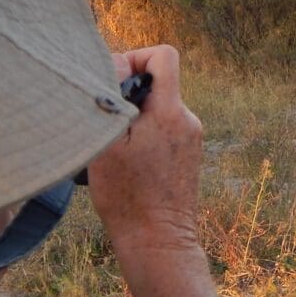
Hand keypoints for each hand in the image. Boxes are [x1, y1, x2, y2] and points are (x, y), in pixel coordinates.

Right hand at [87, 45, 203, 253]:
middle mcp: (188, 120)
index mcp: (172, 111)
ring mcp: (191, 139)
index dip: (135, 57)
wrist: (158, 241)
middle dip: (128, 93)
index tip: (113, 82)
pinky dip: (142, 136)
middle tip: (104, 120)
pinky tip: (126, 162)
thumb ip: (112, 98)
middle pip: (158, 82)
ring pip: (157, 109)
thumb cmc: (127, 195)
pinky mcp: (187, 156)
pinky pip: (162, 130)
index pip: (164, 55)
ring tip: (113, 146)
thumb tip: (114, 65)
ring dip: (133, 118)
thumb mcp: (107, 142)